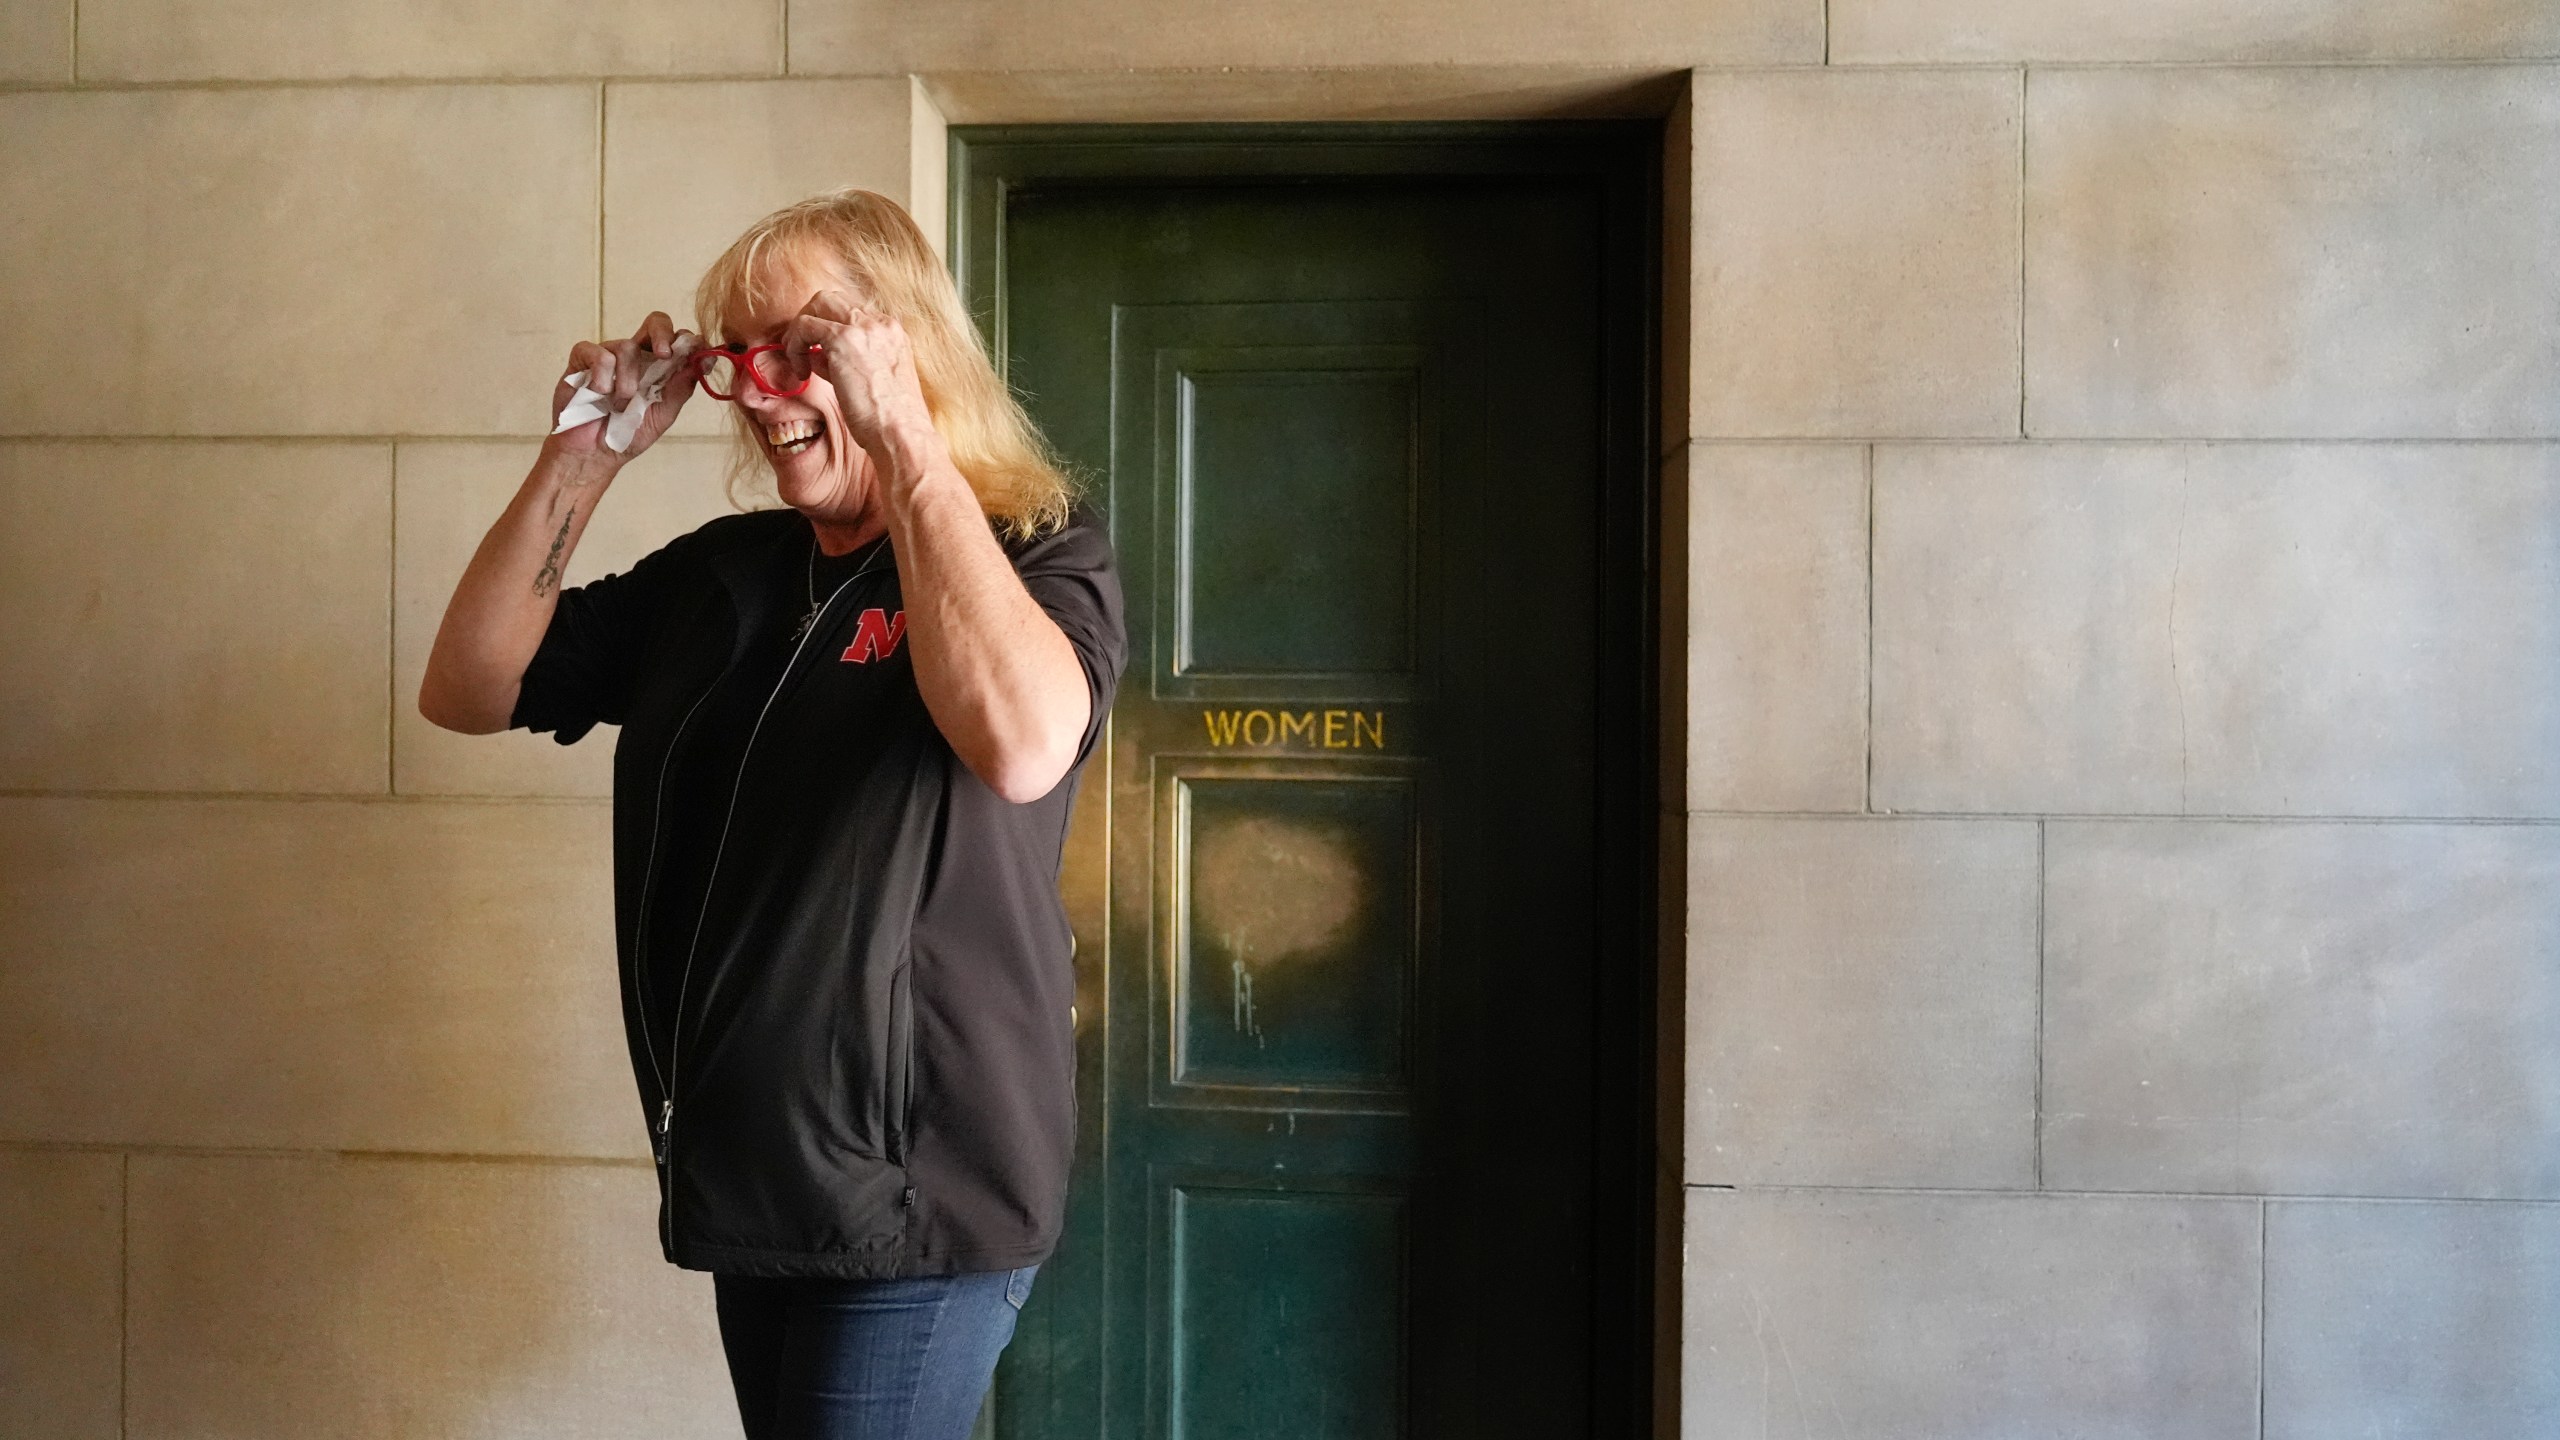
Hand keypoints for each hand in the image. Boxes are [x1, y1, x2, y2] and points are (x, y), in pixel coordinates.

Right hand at [545, 311, 699, 471]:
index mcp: (658, 368)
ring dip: (627, 379)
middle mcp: (635, 357)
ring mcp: (608, 356)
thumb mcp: (662, 414)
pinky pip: (597, 353)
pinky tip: (600, 393)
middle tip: (665, 355)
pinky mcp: (582, 360)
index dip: (687, 342)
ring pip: (626, 346)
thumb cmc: (627, 435)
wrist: (593, 455)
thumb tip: (706, 360)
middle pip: (655, 322)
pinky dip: (602, 375)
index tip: (696, 353)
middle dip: (663, 333)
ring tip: (621, 403)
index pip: (676, 340)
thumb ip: (681, 387)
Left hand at [778, 287, 935, 473]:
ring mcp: (864, 328)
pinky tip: (802, 372)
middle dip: (810, 321)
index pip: (850, 311)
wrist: (901, 433)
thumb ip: (845, 361)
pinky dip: (795, 346)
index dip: (827, 329)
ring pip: (817, 303)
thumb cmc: (889, 419)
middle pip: (831, 299)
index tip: (817, 355)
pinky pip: (804, 325)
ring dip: (800, 331)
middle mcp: (880, 323)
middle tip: (801, 351)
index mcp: (891, 332)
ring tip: (799, 362)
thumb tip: (816, 355)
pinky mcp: (844, 339)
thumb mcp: (871, 382)